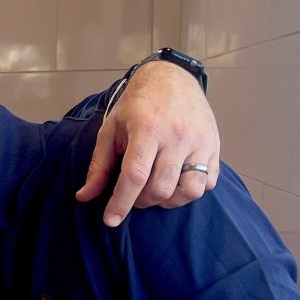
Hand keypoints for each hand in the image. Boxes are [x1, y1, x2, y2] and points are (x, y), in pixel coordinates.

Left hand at [75, 60, 219, 226]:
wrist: (172, 78)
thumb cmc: (138, 105)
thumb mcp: (111, 129)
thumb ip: (98, 165)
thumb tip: (84, 197)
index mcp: (148, 129)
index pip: (135, 176)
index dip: (121, 203)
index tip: (111, 220)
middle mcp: (177, 136)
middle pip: (160, 188)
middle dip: (142, 201)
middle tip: (134, 193)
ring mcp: (200, 141)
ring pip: (189, 191)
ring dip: (169, 201)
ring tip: (156, 191)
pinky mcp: (215, 146)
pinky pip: (208, 183)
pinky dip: (190, 191)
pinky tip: (176, 181)